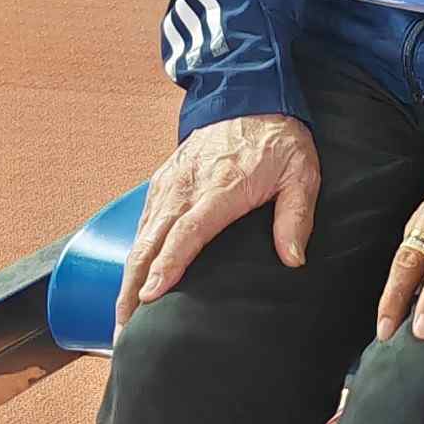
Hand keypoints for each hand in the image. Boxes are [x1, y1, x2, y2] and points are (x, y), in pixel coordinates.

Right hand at [115, 113, 320, 323]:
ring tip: (121, 314)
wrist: (251, 98)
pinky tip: (130, 278)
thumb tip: (293, 259)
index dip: (167, 266)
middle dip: (134, 285)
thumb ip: (296, 218)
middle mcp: (188, 186)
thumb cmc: (278, 141)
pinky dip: (133, 252)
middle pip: (152, 242)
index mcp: (222, 188)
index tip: (150, 296)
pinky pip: (143, 221)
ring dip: (128, 274)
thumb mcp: (302, 174)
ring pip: (141, 235)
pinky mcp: (164, 181)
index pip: (187, 233)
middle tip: (124, 325)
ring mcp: (171, 183)